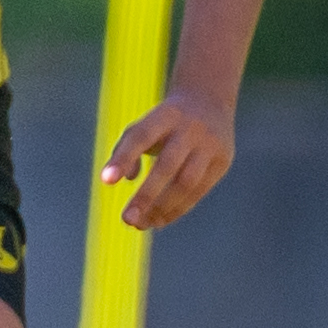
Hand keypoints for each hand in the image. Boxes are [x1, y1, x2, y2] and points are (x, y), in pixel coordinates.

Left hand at [99, 88, 233, 229]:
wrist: (208, 103)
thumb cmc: (163, 122)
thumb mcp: (143, 126)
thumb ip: (126, 150)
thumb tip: (124, 180)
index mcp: (164, 115)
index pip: (141, 136)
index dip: (123, 158)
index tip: (106, 181)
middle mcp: (190, 129)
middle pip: (167, 165)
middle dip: (146, 195)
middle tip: (126, 219)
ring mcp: (210, 145)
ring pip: (186, 182)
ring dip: (162, 208)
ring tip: (140, 224)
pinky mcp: (222, 161)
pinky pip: (199, 191)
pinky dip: (178, 209)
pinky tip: (159, 220)